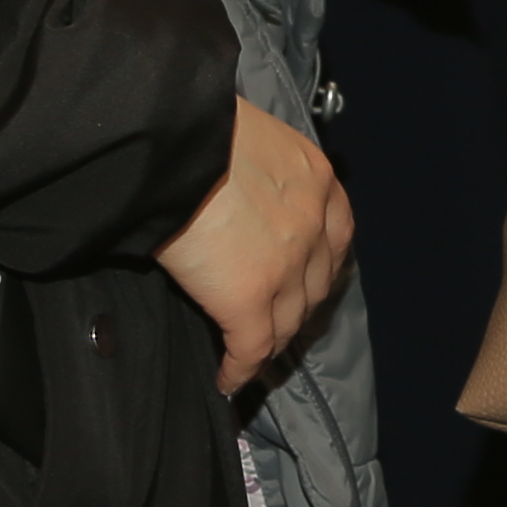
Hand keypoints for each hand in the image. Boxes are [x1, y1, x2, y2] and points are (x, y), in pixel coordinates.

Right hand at [159, 97, 352, 393]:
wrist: (172, 138)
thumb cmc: (194, 126)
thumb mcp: (247, 138)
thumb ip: (258, 171)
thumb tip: (235, 189)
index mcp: (317, 179)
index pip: (334, 237)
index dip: (318, 268)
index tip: (304, 284)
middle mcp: (315, 224)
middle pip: (314, 286)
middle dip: (297, 308)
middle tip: (274, 325)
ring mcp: (287, 266)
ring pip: (287, 322)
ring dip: (270, 342)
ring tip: (251, 355)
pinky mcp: (250, 298)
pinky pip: (252, 347)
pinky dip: (240, 368)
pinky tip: (228, 379)